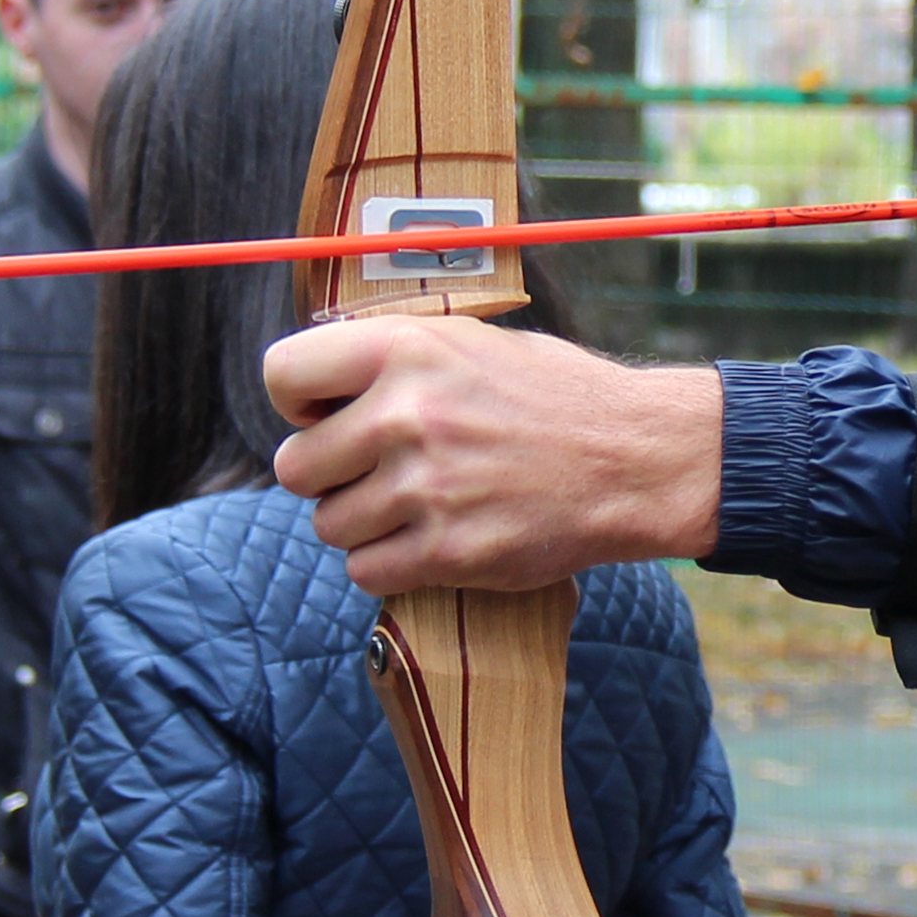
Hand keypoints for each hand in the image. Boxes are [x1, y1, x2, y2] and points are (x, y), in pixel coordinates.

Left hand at [265, 317, 725, 598]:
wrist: (634, 458)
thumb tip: (318, 388)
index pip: (282, 374)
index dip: (298, 403)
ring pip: (329, 525)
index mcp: (407, 349)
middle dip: (326, 475)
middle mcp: (407, 416)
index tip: (328, 415)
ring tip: (412, 506)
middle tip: (373, 473)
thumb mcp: (471, 344)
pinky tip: (428, 540)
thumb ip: (393, 359)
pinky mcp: (449, 550)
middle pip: (294, 466)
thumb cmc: (553, 397)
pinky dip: (388, 565)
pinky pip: (366, 572)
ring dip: (360, 524)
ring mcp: (426, 487)